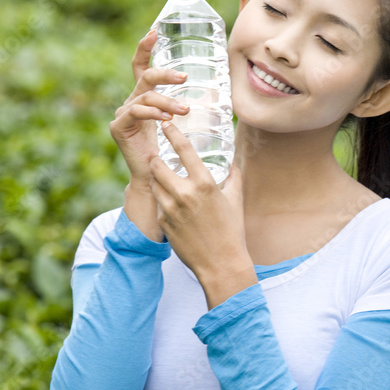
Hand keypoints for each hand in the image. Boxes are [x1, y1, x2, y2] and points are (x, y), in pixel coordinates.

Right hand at [110, 30, 190, 189]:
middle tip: (185, 78)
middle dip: (165, 74)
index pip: (141, 67)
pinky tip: (167, 119)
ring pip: (145, 96)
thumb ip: (192, 105)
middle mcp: (131, 102)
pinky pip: (136, 112)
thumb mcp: (184, 124)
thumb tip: (218, 91)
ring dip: (167, 101)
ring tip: (185, 110)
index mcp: (144, 97)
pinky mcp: (119, 127)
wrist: (157, 179)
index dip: (144, 48)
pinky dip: (153, 113)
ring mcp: (123, 114)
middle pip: (145, 77)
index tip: (154, 32)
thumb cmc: (172, 151)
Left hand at [149, 121, 256, 306]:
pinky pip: (158, 204)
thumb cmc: (231, 230)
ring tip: (164, 179)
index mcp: (204, 184)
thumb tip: (233, 162)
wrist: (220, 263)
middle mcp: (184, 193)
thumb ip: (233, 177)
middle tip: (160, 157)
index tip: (166, 125)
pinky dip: (162, 200)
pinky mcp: (163, 222)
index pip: (183, 150)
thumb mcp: (235, 199)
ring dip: (158, 179)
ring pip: (154, 184)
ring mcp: (170, 209)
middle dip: (157, 160)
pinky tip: (172, 205)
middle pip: (158, 165)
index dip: (173, 135)